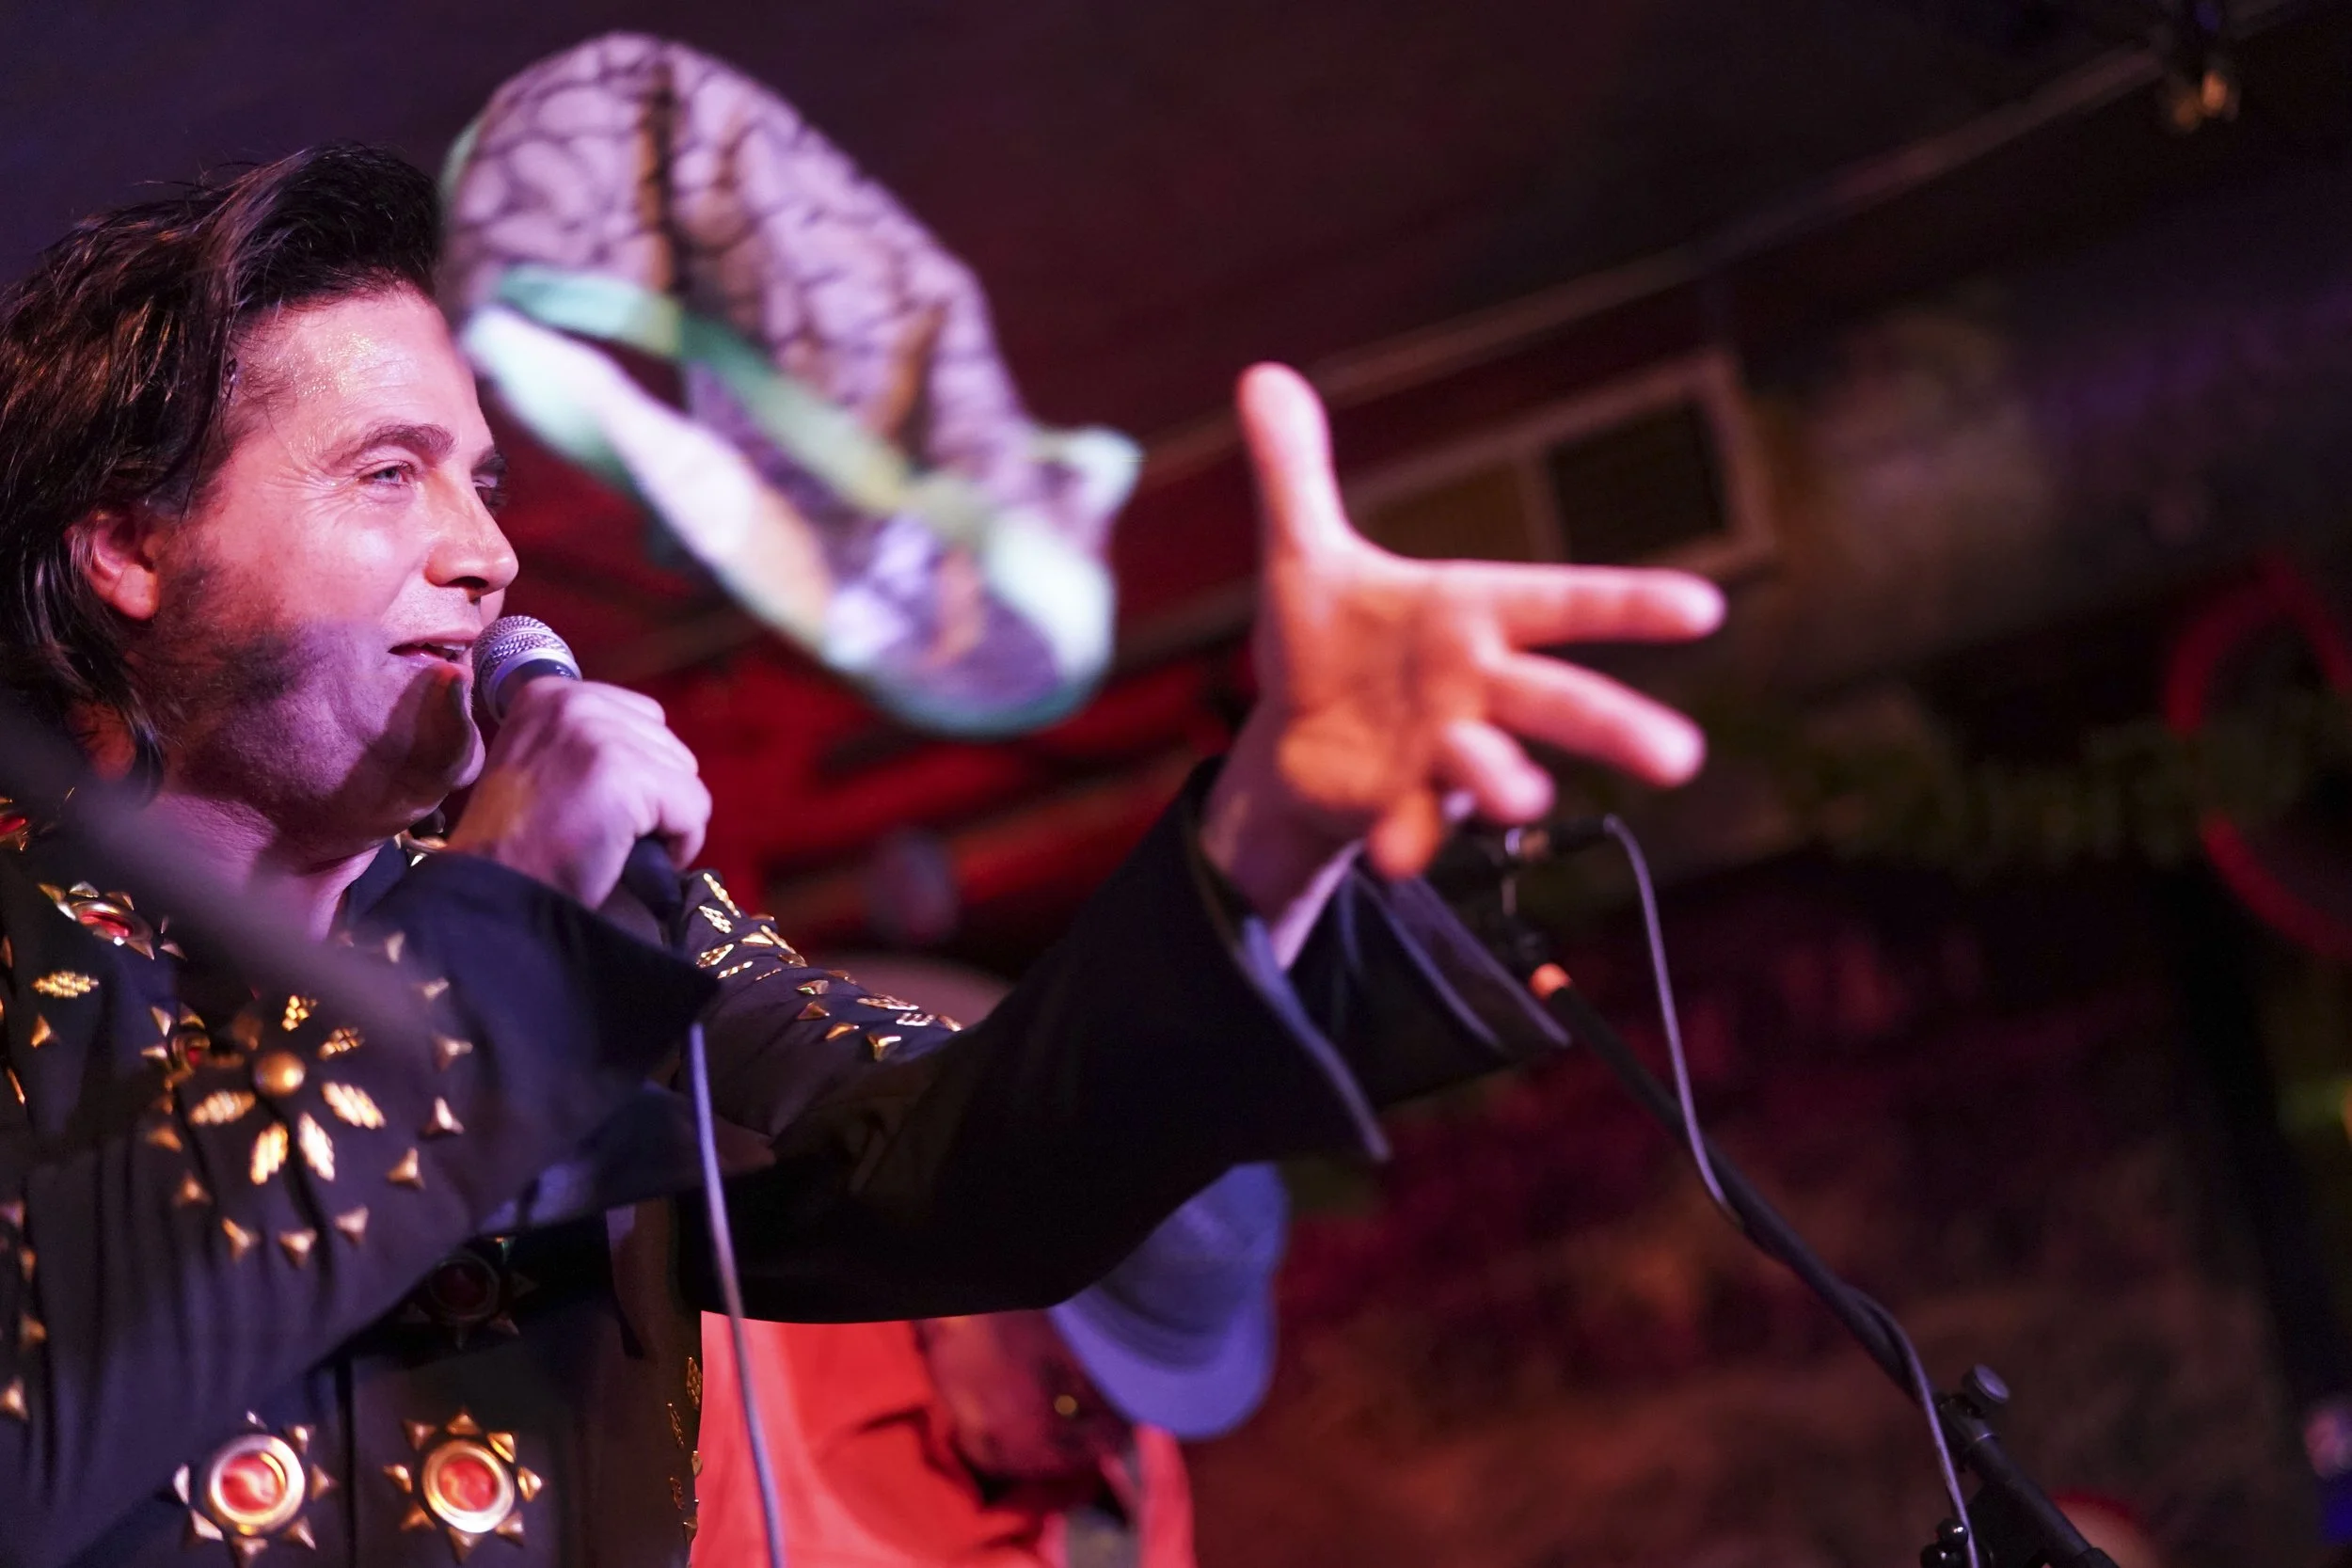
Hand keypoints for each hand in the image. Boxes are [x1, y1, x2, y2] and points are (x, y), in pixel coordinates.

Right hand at [445, 679, 710, 907]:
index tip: (601, 805)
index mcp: (550, 692)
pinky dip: (682, 842)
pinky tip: (637, 858)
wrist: (495, 892)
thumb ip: (589, 741)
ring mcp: (599, 735)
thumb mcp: (541, 762)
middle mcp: (573, 700)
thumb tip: (656, 753)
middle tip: (608, 829)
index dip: (638, 769)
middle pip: (668, 742)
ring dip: (666, 816)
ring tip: (616, 842)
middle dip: (654, 791)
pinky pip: (694, 807)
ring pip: (686, 774)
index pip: (643, 717)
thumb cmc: (520, 843)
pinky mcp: (624, 774)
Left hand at [1204, 364, 1722, 920]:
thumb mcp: (1303, 555)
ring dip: (1509, 781)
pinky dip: (1406, 840)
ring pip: (1498, 773)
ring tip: (1520, 795)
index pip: (1565, 602)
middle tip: (1680, 757)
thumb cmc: (1333, 642)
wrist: (1290, 738)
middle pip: (1560, 703)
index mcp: (1472, 616)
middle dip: (1617, 727)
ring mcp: (1442, 757)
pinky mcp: (1397, 810)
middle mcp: (1476, 689)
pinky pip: (1411, 830)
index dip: (1630, 606)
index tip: (1705, 609)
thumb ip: (1296, 474)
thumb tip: (1261, 373)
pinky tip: (1392, 852)